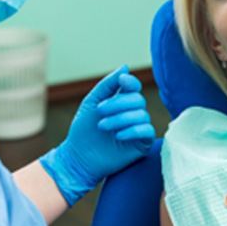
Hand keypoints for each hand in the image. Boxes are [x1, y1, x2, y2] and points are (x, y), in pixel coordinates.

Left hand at [40, 65, 154, 205]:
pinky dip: (133, 130)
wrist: (79, 158)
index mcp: (121, 101)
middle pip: (138, 100)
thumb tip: (125, 67)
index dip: (131, 81)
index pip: (134, 87)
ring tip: (103, 126)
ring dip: (120, 118)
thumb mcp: (91, 102)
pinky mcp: (142, 144)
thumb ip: (107, 84)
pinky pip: (147, 131)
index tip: (121, 81)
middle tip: (99, 112)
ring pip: (142, 115)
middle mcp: (132, 113)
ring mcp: (138, 128)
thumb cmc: (83, 131)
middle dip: (118, 104)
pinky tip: (118, 136)